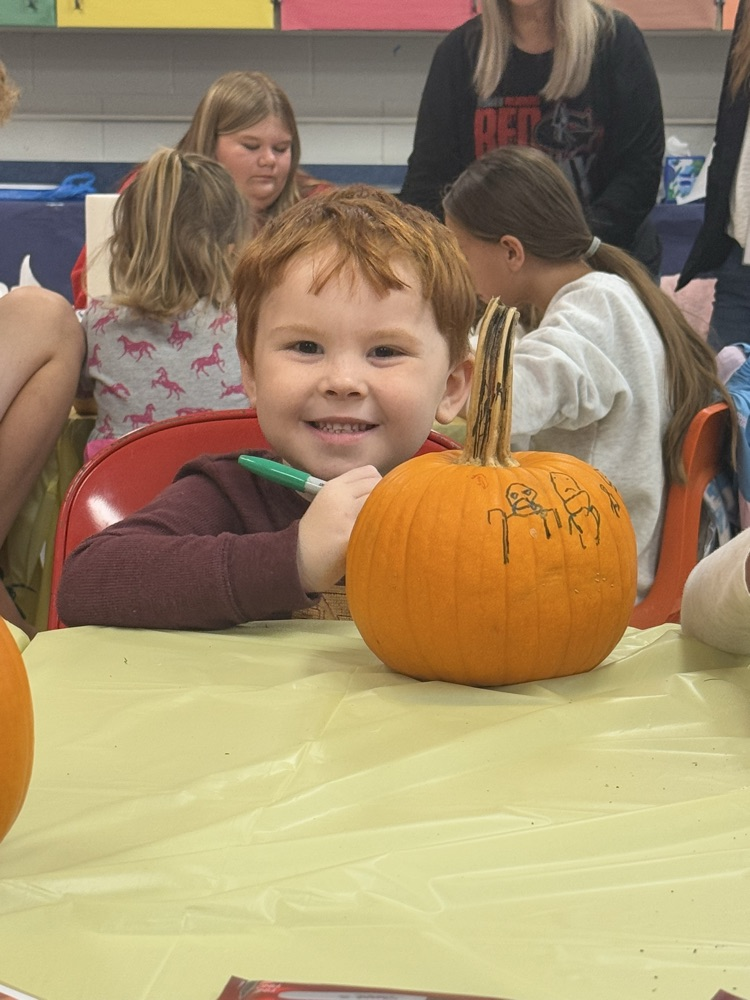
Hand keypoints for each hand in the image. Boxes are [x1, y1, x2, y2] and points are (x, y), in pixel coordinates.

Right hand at [296, 465, 380, 592]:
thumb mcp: (327, 502)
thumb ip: (349, 491)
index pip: (369, 471)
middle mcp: (339, 498)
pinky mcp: (351, 537)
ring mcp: (345, 517)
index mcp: (333, 487)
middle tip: (383, 512)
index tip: (380, 495)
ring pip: (380, 504)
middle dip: (385, 497)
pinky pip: (377, 525)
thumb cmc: (319, 532)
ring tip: (381, 524)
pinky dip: (382, 529)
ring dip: (384, 513)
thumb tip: (382, 484)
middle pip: (378, 486)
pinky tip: (378, 537)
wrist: (303, 560)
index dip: (379, 482)